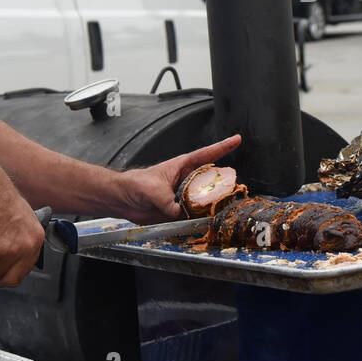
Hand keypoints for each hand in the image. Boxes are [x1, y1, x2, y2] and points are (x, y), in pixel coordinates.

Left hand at [111, 134, 242, 223]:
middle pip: (211, 178)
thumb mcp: (152, 190)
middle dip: (224, 181)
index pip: (206, 154)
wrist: (123, 200)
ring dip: (214, 202)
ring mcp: (185, 195)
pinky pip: (195, 214)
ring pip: (206, 197)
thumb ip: (167, 201)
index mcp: (181, 166)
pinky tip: (207, 220)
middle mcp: (186, 179)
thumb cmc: (135, 185)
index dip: (222, 146)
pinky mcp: (180, 210)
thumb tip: (179, 212)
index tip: (237, 140)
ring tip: (225, 206)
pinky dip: (202, 218)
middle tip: (235, 187)